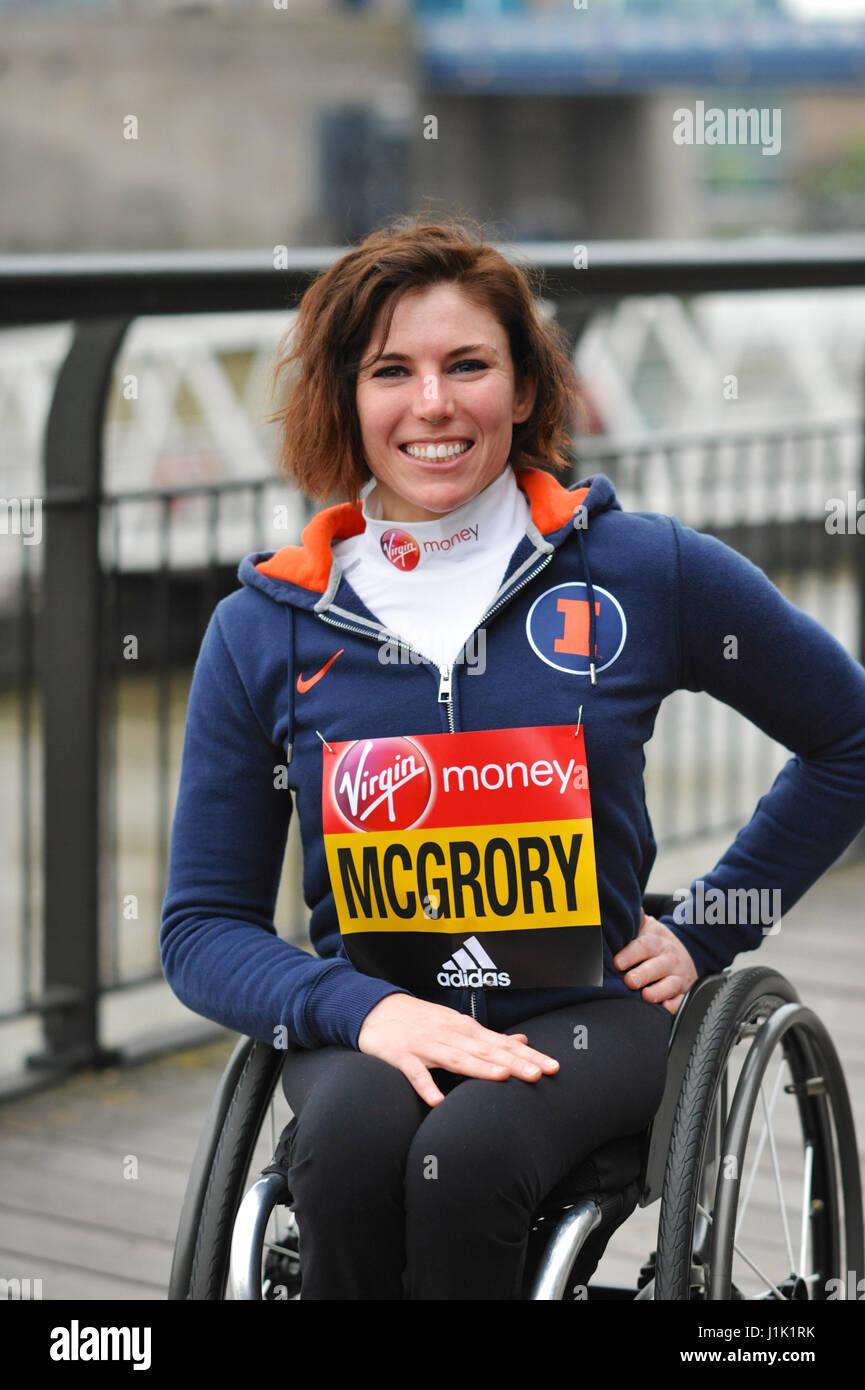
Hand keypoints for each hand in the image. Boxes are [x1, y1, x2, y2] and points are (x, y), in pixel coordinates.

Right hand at [357, 993, 559, 1106]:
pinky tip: (438, 1102)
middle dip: (514, 1062)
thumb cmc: (422, 1021)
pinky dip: (426, 1086)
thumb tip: (523, 1040)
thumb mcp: (457, 1024)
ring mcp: (426, 1046)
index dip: (528, 1055)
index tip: (553, 1067)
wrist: (376, 1009)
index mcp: (467, 1030)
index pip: (503, 1043)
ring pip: (456, 1058)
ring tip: (502, 1077)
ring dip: (479, 1067)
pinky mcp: (402, 1056)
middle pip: (486, 1050)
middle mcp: (451, 1035)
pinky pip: (415, 1074)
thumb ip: (489, 1037)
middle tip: (539, 1074)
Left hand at [613, 910, 697, 1015]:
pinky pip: (681, 1002)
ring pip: (670, 985)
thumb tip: (616, 904)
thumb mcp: (646, 927)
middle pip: (657, 967)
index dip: (630, 954)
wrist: (683, 954)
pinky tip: (665, 1008)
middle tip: (629, 981)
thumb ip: (633, 919)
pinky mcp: (683, 994)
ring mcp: (678, 977)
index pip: (644, 946)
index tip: (617, 962)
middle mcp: (669, 959)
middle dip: (643, 975)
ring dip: (658, 992)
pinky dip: (674, 1006)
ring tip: (646, 996)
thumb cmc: (655, 943)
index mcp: (656, 942)